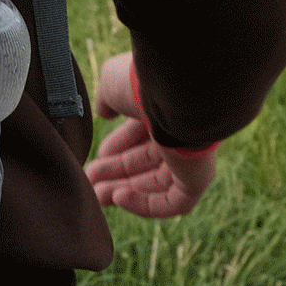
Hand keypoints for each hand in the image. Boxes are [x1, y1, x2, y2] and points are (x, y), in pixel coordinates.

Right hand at [85, 55, 217, 219]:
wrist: (175, 89)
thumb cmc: (142, 81)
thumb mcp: (113, 83)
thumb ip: (107, 99)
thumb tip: (104, 113)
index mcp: (163, 109)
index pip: (141, 135)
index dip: (118, 146)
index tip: (98, 154)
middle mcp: (179, 134)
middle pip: (145, 162)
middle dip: (115, 173)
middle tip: (89, 180)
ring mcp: (190, 158)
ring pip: (155, 184)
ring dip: (124, 190)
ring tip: (97, 194)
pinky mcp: (197, 180)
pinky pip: (171, 202)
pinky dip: (143, 204)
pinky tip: (118, 198)